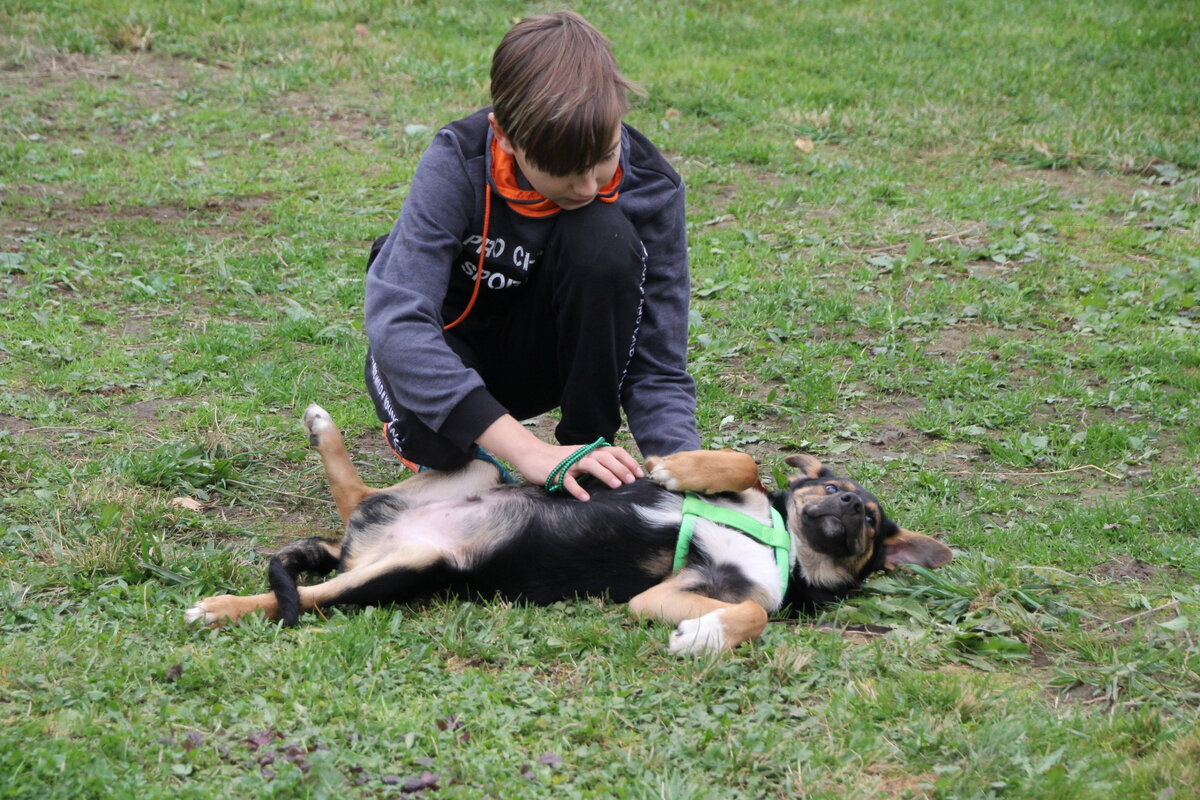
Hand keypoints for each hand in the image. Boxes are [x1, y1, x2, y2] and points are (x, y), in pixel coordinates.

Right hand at [477, 415, 643, 500]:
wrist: (532, 455)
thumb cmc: (559, 460)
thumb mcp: (580, 459)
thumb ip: (596, 464)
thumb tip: (619, 475)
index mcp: (589, 451)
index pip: (613, 451)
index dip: (627, 461)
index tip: (639, 473)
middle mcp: (582, 454)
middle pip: (605, 457)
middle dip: (620, 468)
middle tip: (632, 481)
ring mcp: (569, 463)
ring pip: (590, 464)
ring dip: (605, 474)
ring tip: (616, 486)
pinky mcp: (556, 473)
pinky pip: (568, 481)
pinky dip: (577, 489)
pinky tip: (585, 498)